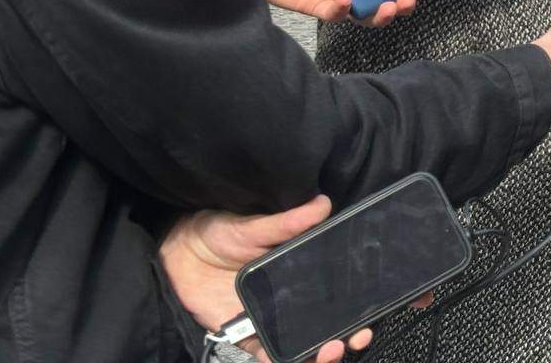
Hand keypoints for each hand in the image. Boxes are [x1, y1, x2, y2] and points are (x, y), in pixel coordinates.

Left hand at [160, 196, 376, 362]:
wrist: (179, 250)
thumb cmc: (220, 230)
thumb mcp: (254, 224)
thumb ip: (288, 221)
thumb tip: (322, 204)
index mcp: (299, 271)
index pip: (336, 292)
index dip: (357, 305)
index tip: (372, 312)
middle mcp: (290, 298)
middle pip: (325, 324)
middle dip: (346, 336)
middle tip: (358, 336)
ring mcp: (269, 319)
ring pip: (300, 345)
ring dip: (319, 353)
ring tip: (330, 350)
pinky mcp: (244, 335)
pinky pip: (266, 355)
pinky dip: (279, 361)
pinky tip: (292, 360)